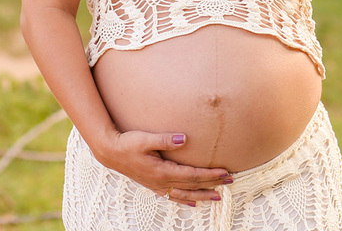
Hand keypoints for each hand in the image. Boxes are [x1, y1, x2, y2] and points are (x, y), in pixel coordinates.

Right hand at [95, 129, 232, 206]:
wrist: (110, 152)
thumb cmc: (128, 143)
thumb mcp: (146, 138)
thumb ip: (165, 139)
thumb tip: (184, 138)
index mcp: (162, 171)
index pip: (192, 175)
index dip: (210, 175)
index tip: (225, 172)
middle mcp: (161, 181)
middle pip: (192, 186)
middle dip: (212, 184)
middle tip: (230, 182)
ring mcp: (157, 185)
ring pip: (184, 194)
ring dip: (202, 195)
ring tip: (217, 197)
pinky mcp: (153, 185)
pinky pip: (172, 196)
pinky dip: (184, 200)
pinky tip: (193, 203)